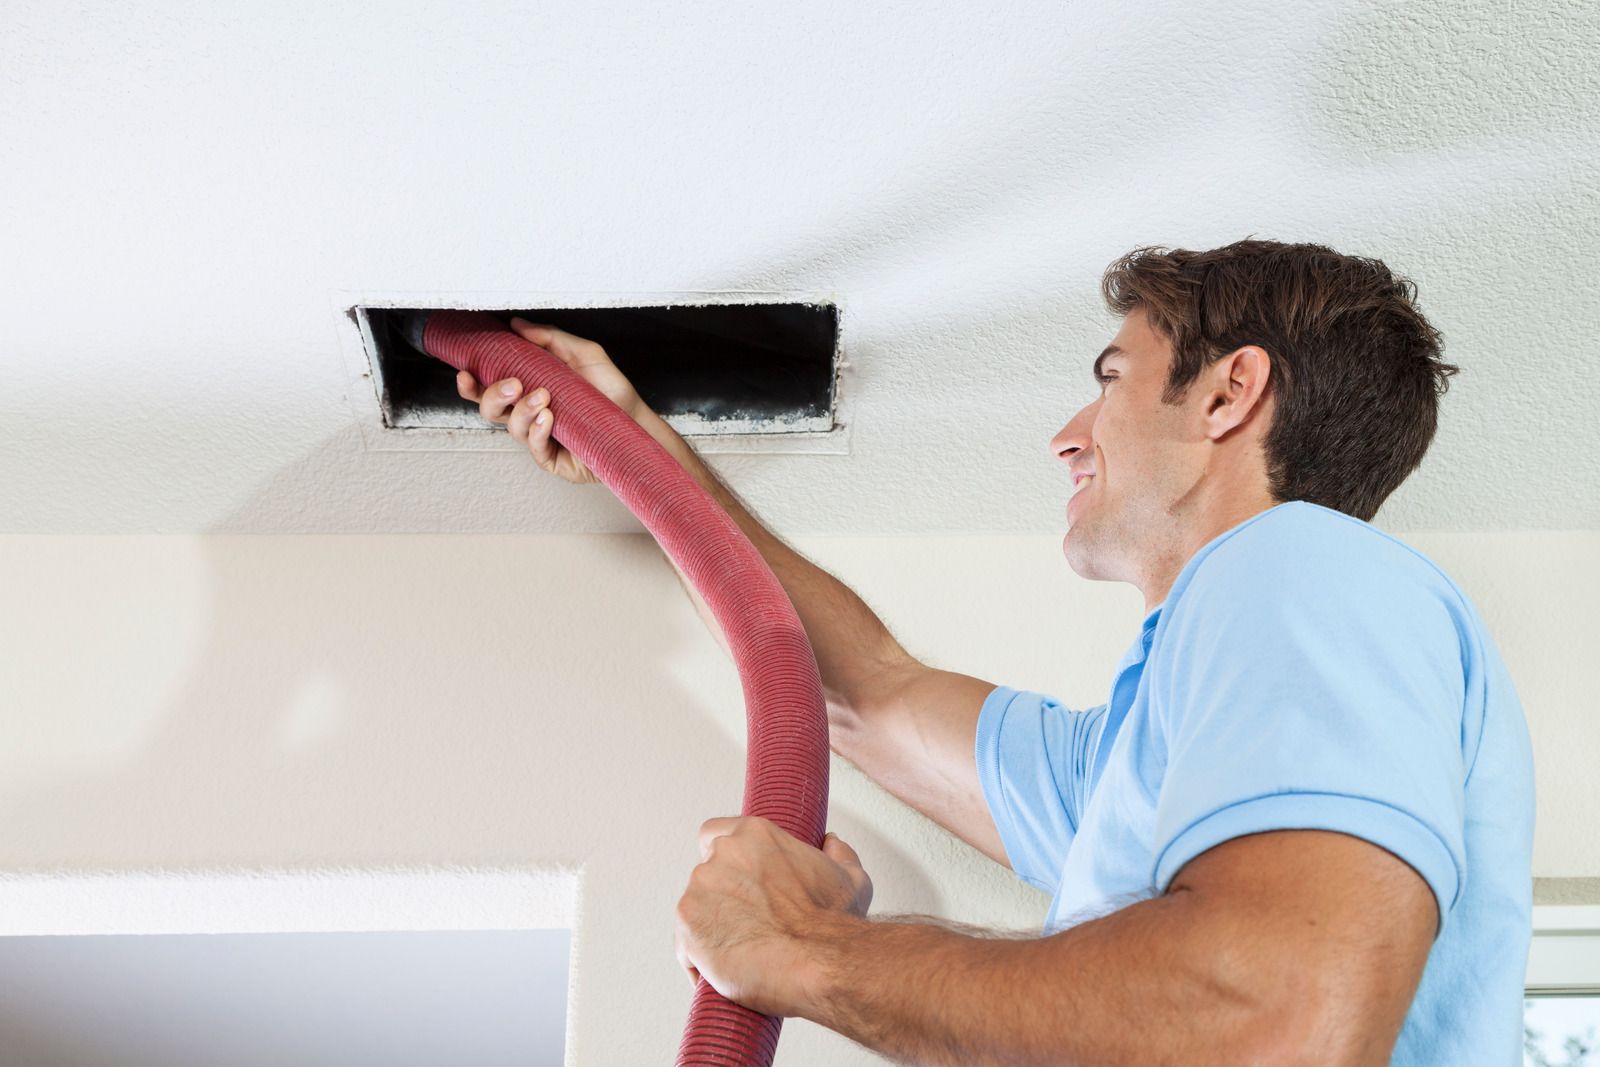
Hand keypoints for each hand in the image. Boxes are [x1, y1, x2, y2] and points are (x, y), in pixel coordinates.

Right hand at [456, 317, 646, 484]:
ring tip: (544, 398)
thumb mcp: (584, 355)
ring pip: (511, 427)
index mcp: (532, 389)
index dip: (473, 384)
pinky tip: (549, 418)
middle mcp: (531, 414)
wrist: (637, 424)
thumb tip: (518, 324)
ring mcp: (540, 437)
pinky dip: (538, 430)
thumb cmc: (613, 393)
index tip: (467, 372)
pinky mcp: (553, 458)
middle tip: (514, 383)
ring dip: (522, 410)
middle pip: (491, 409)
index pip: (492, 388)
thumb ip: (550, 338)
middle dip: (494, 395)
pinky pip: (534, 446)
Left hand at [674, 817, 872, 1017]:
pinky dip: (700, 962)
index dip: (722, 857)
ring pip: (696, 909)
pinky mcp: (687, 925)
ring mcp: (700, 888)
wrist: (820, 961)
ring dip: (712, 928)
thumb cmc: (833, 923)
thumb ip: (838, 853)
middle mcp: (723, 854)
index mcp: (755, 834)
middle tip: (748, 923)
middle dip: (722, 898)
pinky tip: (726, 973)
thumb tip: (830, 844)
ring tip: (742, 953)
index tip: (734, 878)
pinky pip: (685, 947)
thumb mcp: (850, 876)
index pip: (715, 832)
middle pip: (706, 873)